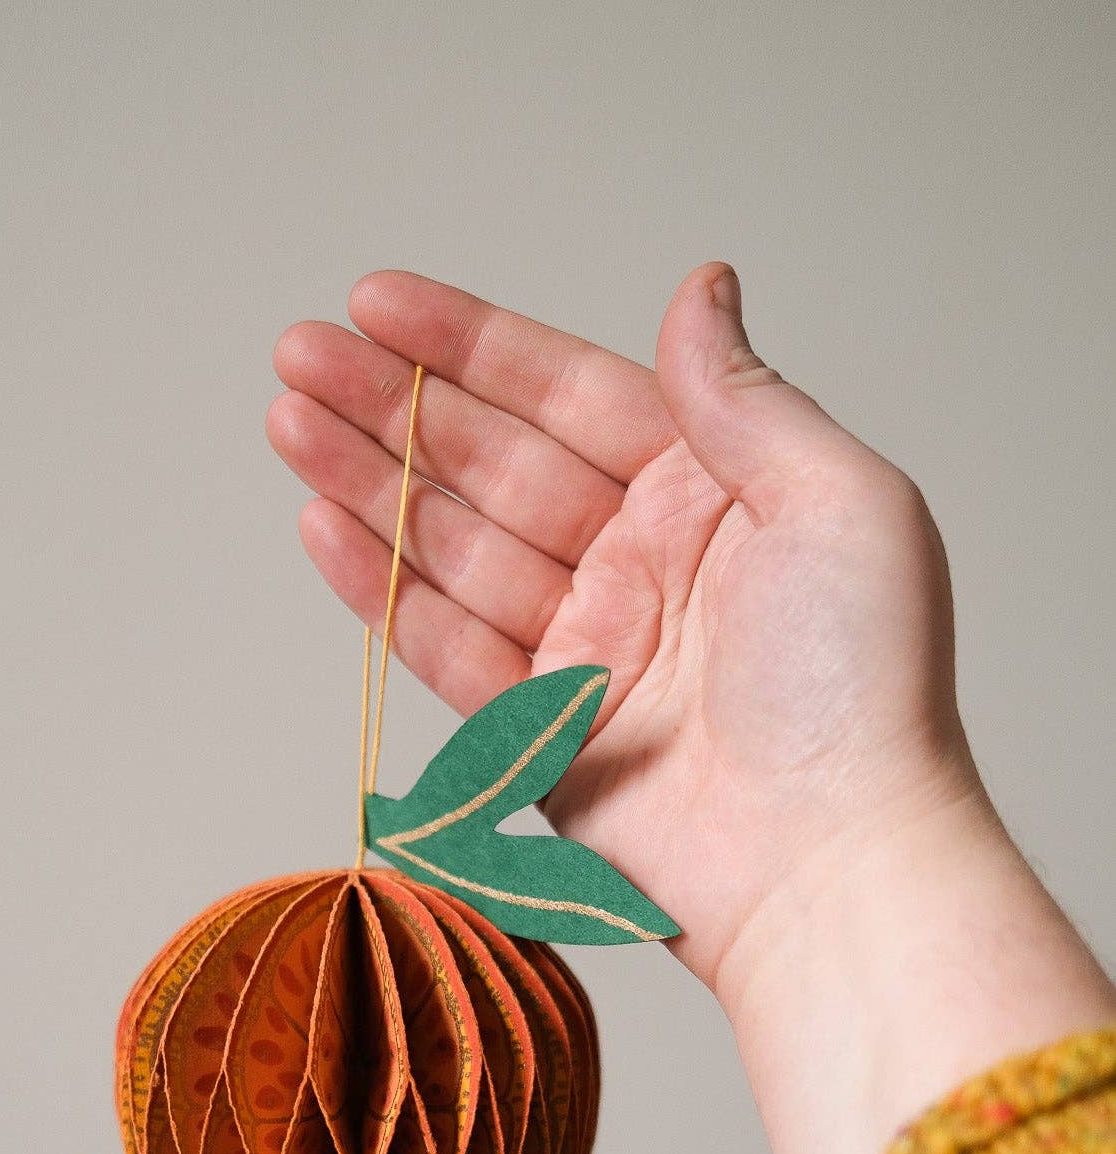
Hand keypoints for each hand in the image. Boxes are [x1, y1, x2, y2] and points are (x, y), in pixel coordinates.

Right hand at [269, 267, 1114, 1153]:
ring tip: (290, 421)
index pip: (570, 396)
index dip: (474, 347)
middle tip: (301, 354)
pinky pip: (444, 646)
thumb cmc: (863, 690)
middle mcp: (644, 564)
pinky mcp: (542, 733)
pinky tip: (322, 526)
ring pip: (454, 546)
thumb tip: (701, 288)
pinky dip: (381, 589)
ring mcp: (588, 649)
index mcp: (714, 497)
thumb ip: (746, 400)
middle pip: (493, 464)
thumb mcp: (840, 502)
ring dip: (368, 482)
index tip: (381, 305)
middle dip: (395, 405)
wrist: (829, 865)